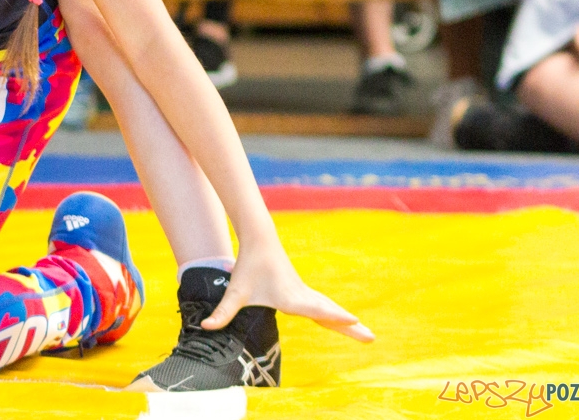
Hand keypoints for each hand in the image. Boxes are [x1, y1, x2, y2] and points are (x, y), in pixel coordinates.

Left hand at [207, 239, 373, 342]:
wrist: (260, 239)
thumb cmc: (248, 266)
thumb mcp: (235, 292)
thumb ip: (223, 312)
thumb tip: (206, 327)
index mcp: (289, 297)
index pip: (314, 310)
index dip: (333, 315)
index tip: (353, 319)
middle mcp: (301, 296)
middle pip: (329, 314)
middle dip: (350, 328)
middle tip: (372, 338)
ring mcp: (305, 294)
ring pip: (329, 310)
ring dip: (347, 323)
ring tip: (367, 335)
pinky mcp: (303, 292)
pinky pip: (324, 307)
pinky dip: (337, 316)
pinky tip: (345, 323)